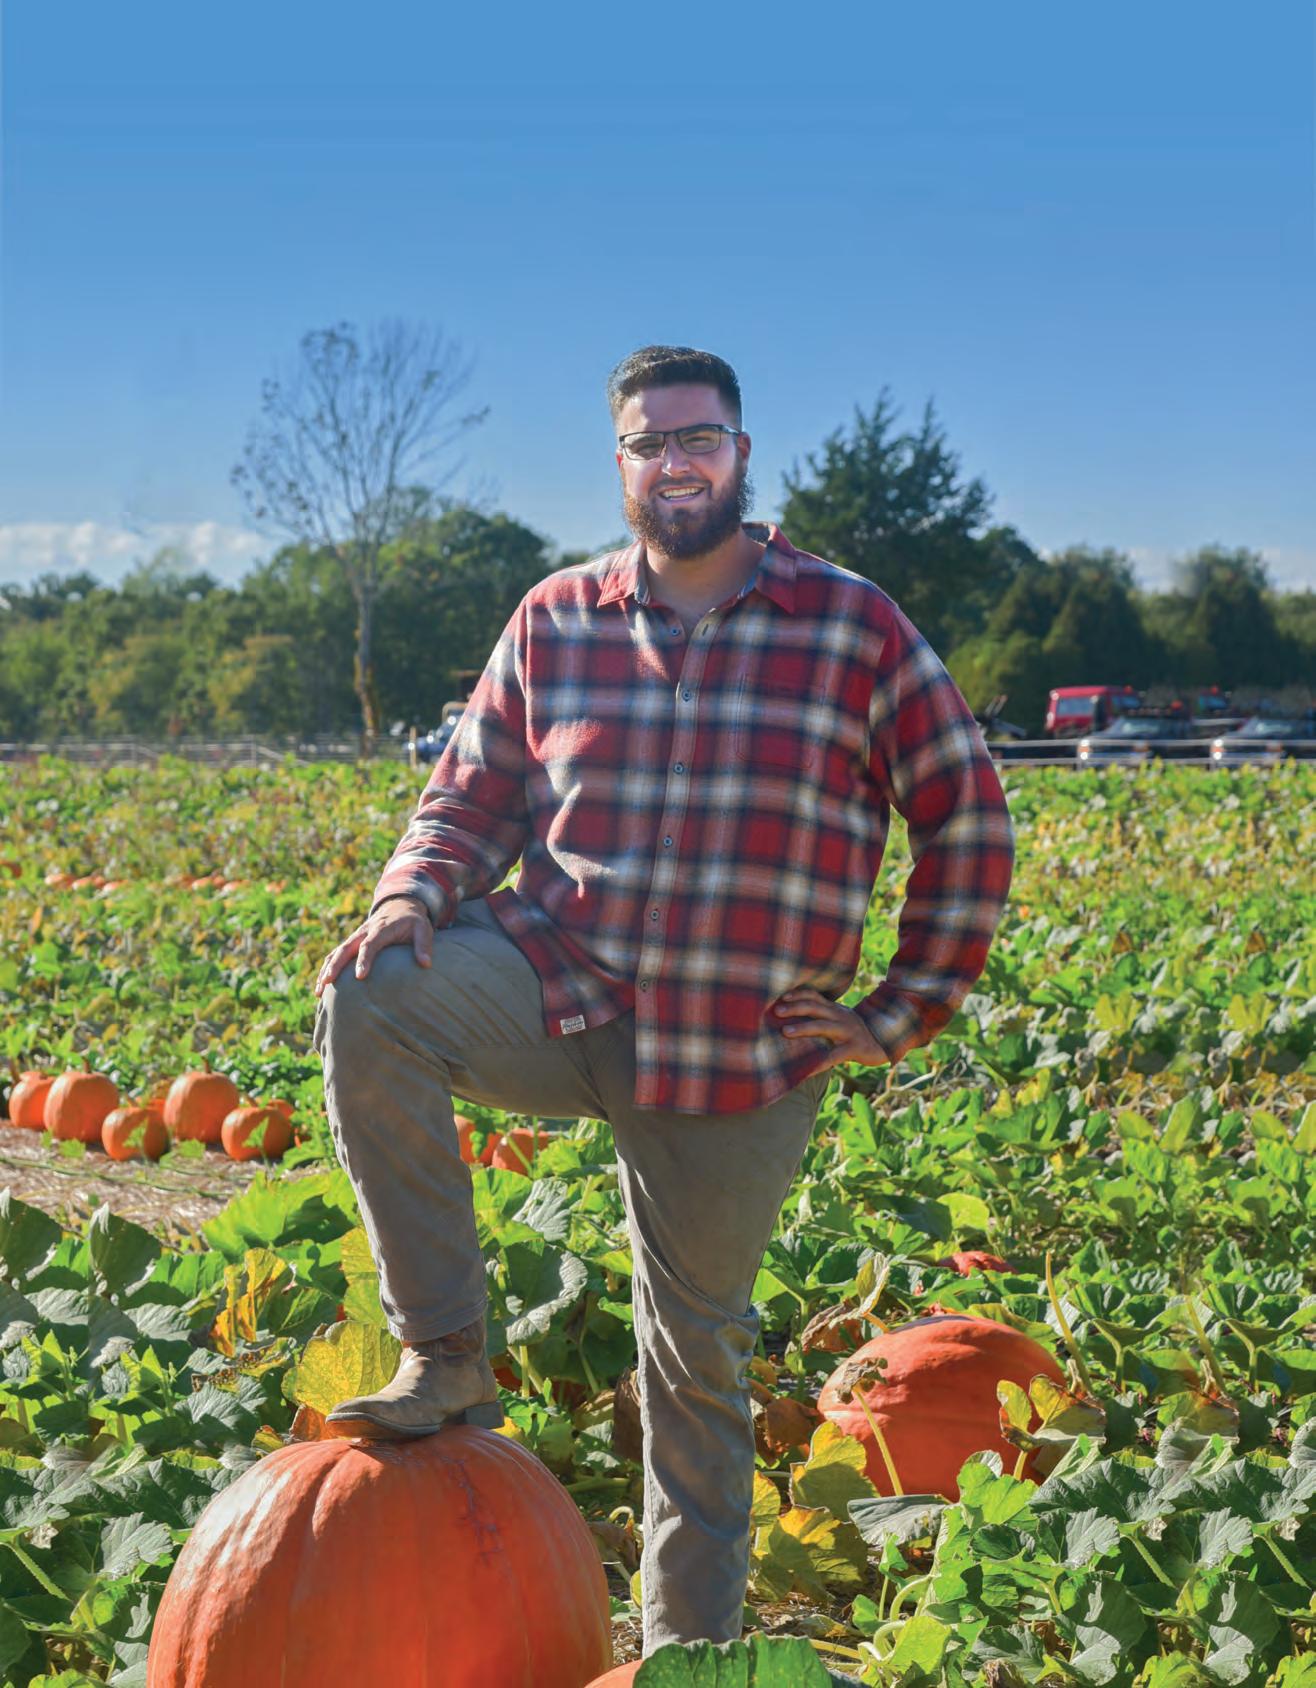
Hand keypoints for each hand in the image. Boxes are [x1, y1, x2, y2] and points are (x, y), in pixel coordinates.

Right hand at [314, 898, 432, 995]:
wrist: (399, 905)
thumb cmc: (413, 921)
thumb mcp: (424, 928)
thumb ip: (424, 945)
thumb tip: (426, 964)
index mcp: (381, 929)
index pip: (369, 944)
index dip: (364, 959)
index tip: (359, 976)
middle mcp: (364, 932)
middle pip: (346, 948)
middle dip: (336, 965)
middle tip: (328, 982)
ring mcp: (355, 937)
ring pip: (336, 952)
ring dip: (326, 969)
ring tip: (319, 990)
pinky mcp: (352, 943)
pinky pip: (335, 955)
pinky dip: (326, 969)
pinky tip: (320, 987)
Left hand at [770, 987, 889, 1071]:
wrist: (884, 1044)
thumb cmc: (854, 1032)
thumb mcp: (840, 1019)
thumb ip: (823, 1015)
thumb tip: (795, 1014)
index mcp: (835, 1009)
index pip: (814, 996)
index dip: (798, 994)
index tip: (781, 996)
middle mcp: (840, 1017)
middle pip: (815, 1007)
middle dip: (795, 1007)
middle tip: (776, 1010)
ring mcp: (847, 1032)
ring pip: (823, 1027)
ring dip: (803, 1028)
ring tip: (785, 1031)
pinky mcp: (853, 1048)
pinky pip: (833, 1056)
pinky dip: (818, 1064)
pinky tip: (804, 1071)